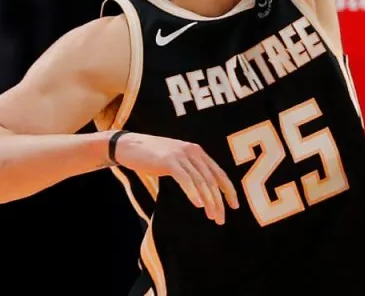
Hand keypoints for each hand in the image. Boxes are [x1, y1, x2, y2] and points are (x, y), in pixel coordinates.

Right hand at [112, 132, 239, 223]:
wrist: (129, 146)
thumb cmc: (152, 157)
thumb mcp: (177, 161)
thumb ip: (190, 170)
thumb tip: (204, 190)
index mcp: (198, 152)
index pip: (219, 173)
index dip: (228, 190)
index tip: (234, 206)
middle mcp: (193, 152)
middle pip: (212, 180)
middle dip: (219, 201)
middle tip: (220, 219)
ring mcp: (182, 155)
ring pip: (201, 181)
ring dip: (209, 201)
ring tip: (212, 216)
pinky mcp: (169, 161)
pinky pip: (185, 179)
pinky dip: (193, 192)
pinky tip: (198, 204)